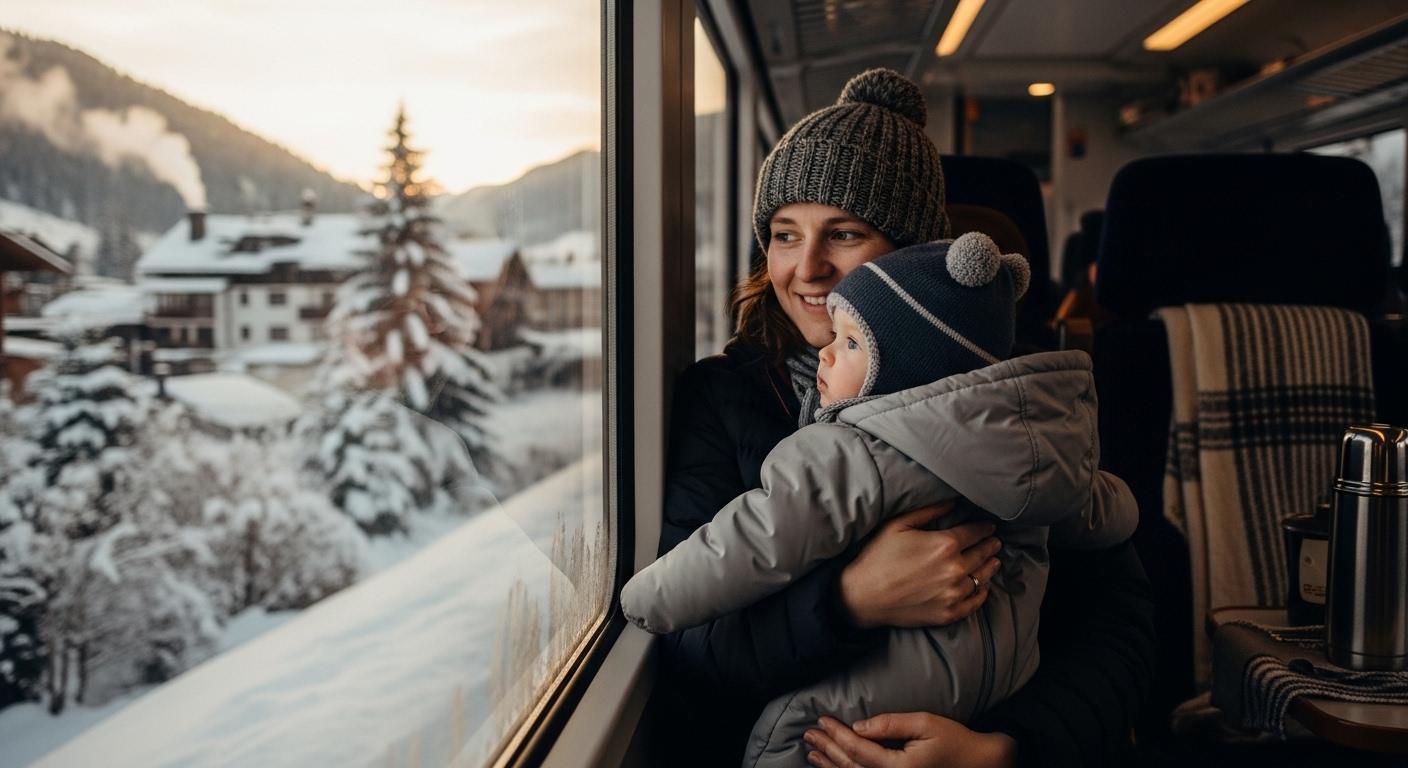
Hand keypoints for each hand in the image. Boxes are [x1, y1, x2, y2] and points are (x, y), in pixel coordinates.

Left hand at [803, 713, 1015, 767]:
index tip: (821, 719)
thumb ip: (890, 724)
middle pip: (850, 767)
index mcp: (899, 767)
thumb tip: (858, 726)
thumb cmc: (955, 741)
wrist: (978, 766)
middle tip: (808, 734)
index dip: (837, 734)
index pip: (858, 749)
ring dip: (830, 766)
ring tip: (812, 753)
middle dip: (827, 749)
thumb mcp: (926, 724)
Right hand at [839, 504, 1002, 628]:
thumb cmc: (877, 557)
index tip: (989, 526)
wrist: (862, 596)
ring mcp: (954, 594)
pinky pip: (975, 602)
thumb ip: (929, 512)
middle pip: (982, 554)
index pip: (974, 532)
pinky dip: (983, 593)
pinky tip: (984, 586)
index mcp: (944, 544)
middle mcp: (955, 569)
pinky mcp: (948, 614)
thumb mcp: (898, 525)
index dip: (984, 528)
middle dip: (990, 546)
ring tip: (995, 561)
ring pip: (983, 578)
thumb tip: (952, 503)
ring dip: (990, 567)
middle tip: (996, 542)